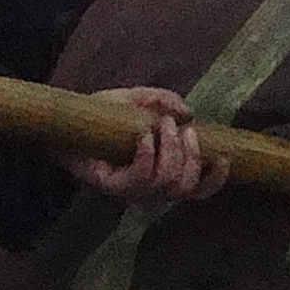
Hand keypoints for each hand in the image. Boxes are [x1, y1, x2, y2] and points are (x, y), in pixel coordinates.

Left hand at [73, 85, 223, 205]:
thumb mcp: (138, 99)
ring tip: (162, 125)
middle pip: (184, 186)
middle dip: (191, 156)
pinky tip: (143, 136)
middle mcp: (150, 188)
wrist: (66, 121)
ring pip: (165, 184)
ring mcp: (131, 190)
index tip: (224, 157)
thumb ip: (164, 101)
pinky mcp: (111, 186)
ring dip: (170, 152)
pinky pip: (137, 179)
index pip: (198, 190)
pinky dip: (146, 157)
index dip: (216, 180)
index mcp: (164, 173)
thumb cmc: (103, 114)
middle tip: (181, 128)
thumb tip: (189, 113)